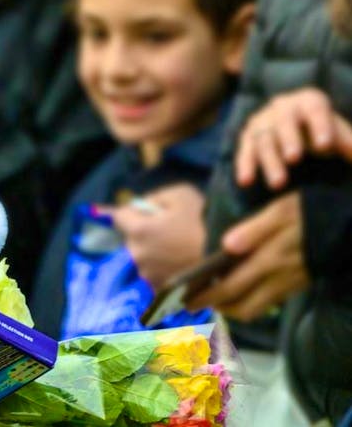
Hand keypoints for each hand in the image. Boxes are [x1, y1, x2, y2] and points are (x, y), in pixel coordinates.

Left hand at [111, 183, 205, 288]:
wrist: (234, 261)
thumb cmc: (206, 223)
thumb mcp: (182, 196)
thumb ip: (157, 198)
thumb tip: (145, 206)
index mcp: (138, 231)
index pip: (120, 216)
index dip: (135, 212)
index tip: (152, 213)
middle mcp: (137, 256)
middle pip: (133, 239)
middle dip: (147, 233)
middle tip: (172, 232)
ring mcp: (149, 277)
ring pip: (145, 258)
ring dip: (156, 253)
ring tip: (182, 250)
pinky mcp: (162, 293)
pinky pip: (157, 275)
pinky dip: (166, 270)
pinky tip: (184, 266)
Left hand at [188, 193, 308, 320]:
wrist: (347, 227)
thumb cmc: (308, 213)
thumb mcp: (280, 211)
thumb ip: (253, 229)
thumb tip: (226, 246)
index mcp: (269, 261)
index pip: (230, 288)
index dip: (206, 296)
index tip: (185, 299)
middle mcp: (278, 280)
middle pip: (241, 306)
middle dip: (214, 306)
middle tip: (192, 303)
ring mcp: (289, 286)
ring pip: (255, 309)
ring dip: (232, 308)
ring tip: (212, 298)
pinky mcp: (297, 286)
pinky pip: (268, 302)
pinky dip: (248, 302)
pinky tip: (237, 290)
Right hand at [235, 88, 351, 190]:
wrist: (301, 137)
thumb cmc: (325, 135)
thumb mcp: (340, 138)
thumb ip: (349, 145)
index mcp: (309, 101)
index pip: (315, 108)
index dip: (320, 125)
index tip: (326, 146)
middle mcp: (282, 106)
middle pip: (284, 122)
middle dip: (289, 140)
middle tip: (294, 159)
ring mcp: (262, 121)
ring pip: (264, 140)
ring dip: (270, 162)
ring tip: (278, 184)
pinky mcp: (248, 138)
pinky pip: (245, 152)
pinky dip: (245, 166)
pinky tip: (246, 182)